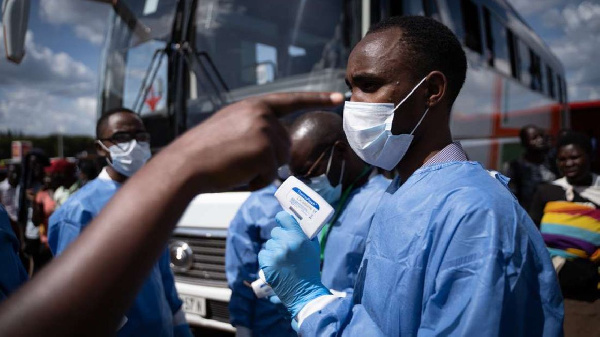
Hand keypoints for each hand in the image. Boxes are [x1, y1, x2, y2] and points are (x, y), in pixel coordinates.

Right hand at [170, 92, 343, 191]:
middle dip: (267, 159)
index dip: (316, 99)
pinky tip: (236, 175)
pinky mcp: (265, 150)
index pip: (291, 100)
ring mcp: (265, 131)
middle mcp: (262, 114)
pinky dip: (256, 181)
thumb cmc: (204, 152)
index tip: (339, 99)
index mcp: (253, 106)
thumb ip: (256, 129)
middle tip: (237, 160)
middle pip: (285, 144)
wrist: (185, 164)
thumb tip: (280, 149)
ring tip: (234, 166)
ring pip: (279, 161)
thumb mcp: (231, 128)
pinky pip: (271, 176)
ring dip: (260, 171)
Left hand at [258, 211, 329, 316]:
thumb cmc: (310, 268)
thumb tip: (298, 221)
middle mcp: (285, 243)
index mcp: (298, 237)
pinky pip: (263, 253)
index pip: (283, 217)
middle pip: (275, 231)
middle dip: (280, 237)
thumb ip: (306, 234)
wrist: (304, 291)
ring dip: (274, 249)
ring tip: (283, 260)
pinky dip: (268, 258)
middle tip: (286, 247)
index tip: (282, 221)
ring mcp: (275, 254)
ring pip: (269, 243)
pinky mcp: (267, 264)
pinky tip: (276, 264)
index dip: (281, 218)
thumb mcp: (313, 247)